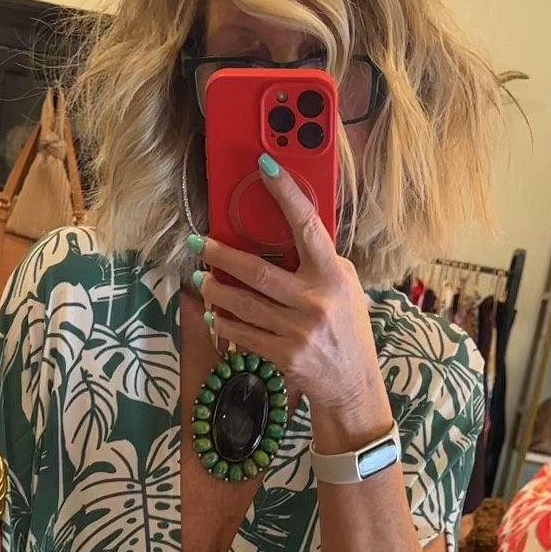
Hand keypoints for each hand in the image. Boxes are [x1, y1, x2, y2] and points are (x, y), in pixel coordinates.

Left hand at [195, 160, 388, 439]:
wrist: (353, 385)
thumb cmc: (347, 330)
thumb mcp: (345, 288)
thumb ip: (319, 262)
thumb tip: (288, 230)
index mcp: (333, 275)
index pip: (307, 225)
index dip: (286, 193)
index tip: (264, 166)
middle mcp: (315, 300)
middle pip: (256, 270)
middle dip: (221, 255)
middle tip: (197, 242)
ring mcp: (298, 330)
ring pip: (243, 303)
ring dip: (215, 290)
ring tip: (200, 279)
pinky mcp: (285, 355)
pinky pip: (244, 334)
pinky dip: (225, 323)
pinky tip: (215, 314)